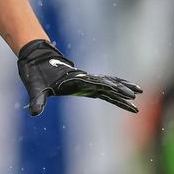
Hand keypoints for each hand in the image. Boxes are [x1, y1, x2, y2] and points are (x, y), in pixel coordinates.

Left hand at [17, 39, 141, 115]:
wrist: (36, 60)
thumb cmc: (35, 74)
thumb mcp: (35, 87)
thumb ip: (37, 100)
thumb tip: (34, 114)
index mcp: (74, 79)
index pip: (93, 84)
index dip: (106, 87)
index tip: (118, 91)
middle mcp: (83, 79)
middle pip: (105, 84)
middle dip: (119, 90)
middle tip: (135, 97)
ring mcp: (86, 80)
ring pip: (108, 84)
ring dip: (123, 87)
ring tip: (140, 92)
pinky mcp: (86, 83)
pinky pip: (105, 86)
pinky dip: (116, 87)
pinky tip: (128, 92)